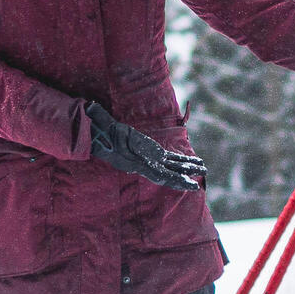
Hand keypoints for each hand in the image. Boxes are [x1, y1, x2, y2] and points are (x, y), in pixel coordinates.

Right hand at [85, 102, 206, 193]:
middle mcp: (143, 162)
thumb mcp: (100, 123)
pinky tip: (196, 163)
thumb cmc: (101, 130)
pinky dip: (183, 161)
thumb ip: (98, 116)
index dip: (166, 176)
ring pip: (172, 167)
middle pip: (165, 174)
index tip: (178, 182)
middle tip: (196, 186)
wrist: (102, 136)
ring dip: (187, 169)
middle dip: (180, 179)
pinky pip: (171, 160)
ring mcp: (150, 158)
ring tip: (204, 170)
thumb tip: (89, 107)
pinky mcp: (154, 153)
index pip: (151, 170)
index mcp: (132, 159)